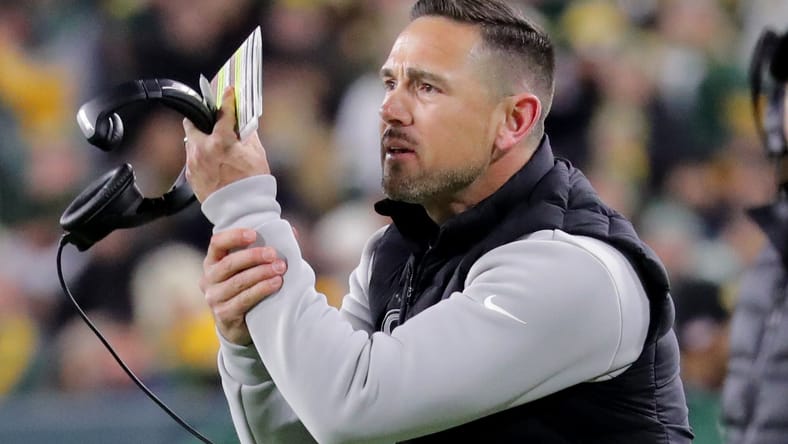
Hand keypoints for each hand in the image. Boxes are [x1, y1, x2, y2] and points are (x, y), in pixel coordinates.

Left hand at [183, 86, 269, 201]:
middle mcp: (202, 149)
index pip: (222, 112)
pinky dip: (202, 155)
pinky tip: (214, 161)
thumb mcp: (256, 154)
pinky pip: (193, 158)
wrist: (241, 211)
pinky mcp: (191, 176)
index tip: (227, 90)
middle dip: (201, 118)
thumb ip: (247, 134)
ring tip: (215, 144)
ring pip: (192, 142)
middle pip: (192, 123)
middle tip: (210, 117)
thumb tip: (243, 122)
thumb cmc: (253, 183)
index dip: (226, 98)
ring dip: (202, 139)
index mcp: (220, 141)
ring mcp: (194, 163)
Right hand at [201, 228, 286, 345]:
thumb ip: (268, 250)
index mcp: (213, 261)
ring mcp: (214, 298)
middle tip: (274, 254)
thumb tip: (293, 231)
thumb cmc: (249, 289)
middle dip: (254, 256)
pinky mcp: (224, 314)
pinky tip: (276, 284)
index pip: (217, 243)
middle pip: (229, 263)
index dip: (234, 236)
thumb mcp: (253, 268)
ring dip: (261, 273)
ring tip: (280, 268)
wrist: (240, 326)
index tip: (254, 234)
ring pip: (238, 282)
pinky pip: (244, 299)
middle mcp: (209, 278)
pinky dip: (262, 289)